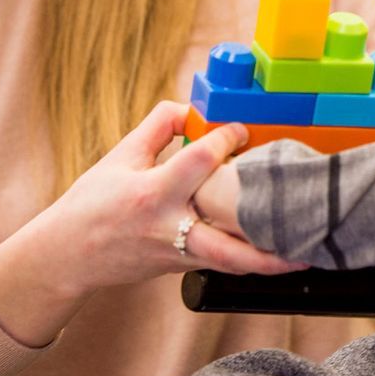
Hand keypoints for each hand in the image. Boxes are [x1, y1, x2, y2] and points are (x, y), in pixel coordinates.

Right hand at [0, 102, 304, 345]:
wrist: (66, 257)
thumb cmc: (92, 202)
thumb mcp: (121, 155)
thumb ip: (159, 125)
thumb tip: (196, 107)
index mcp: (151, 194)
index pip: (199, 162)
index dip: (226, 139)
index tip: (244, 127)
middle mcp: (168, 229)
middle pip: (225, 245)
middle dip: (266, 245)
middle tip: (304, 231)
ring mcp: (177, 255)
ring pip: (230, 263)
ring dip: (269, 261)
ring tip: (308, 252)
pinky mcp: (181, 268)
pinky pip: (222, 263)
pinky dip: (251, 258)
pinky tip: (280, 252)